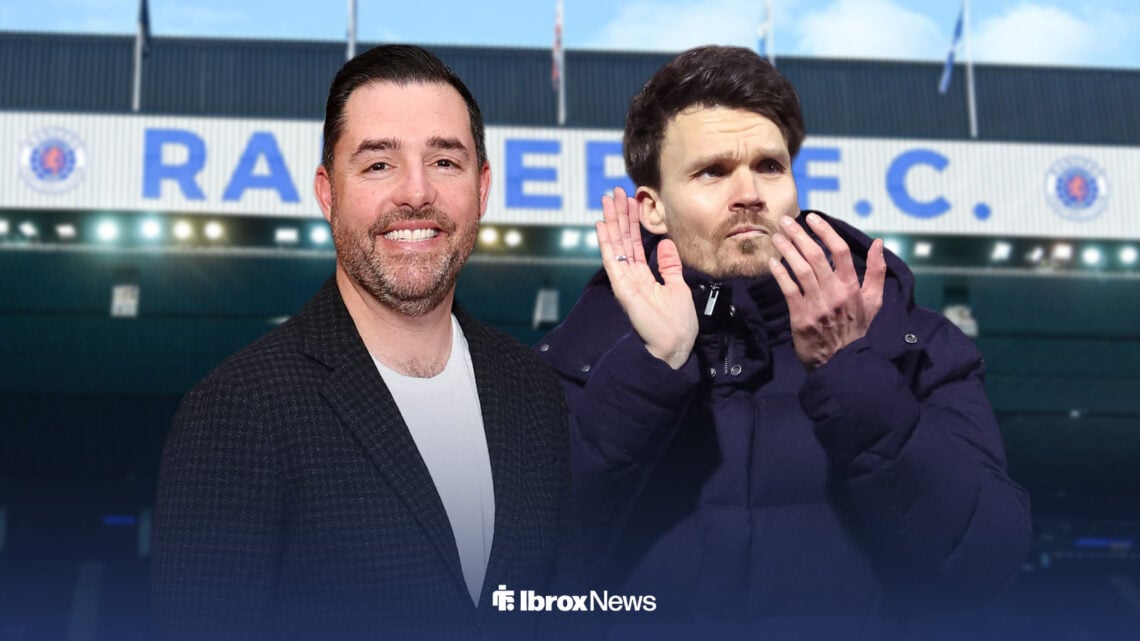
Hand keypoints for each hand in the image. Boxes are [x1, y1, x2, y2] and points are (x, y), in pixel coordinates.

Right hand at [597, 187, 697, 369]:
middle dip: (619, 215)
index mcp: (644, 276)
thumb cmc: (678, 322)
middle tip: (614, 192)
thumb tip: (665, 244)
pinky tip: (602, 225)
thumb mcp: (677, 286)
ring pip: (616, 245)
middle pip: (623, 240)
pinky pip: (613, 260)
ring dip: (611, 221)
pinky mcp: (622, 287)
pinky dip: (607, 242)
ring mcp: (625, 281)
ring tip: (607, 200)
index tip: (631, 201)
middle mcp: (631, 276)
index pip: (635, 243)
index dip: (632, 222)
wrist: (674, 344)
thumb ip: (669, 266)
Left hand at [769, 213, 885, 368]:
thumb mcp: (874, 301)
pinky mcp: (800, 317)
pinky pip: (789, 289)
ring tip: (777, 236)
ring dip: (787, 250)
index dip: (825, 231)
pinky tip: (772, 261)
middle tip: (785, 220)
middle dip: (799, 235)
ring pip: (801, 269)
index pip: (840, 250)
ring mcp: (817, 304)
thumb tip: (878, 242)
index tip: (812, 218)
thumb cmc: (856, 328)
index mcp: (852, 286)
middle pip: (816, 255)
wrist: (842, 362)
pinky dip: (780, 273)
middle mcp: (835, 292)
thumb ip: (877, 271)